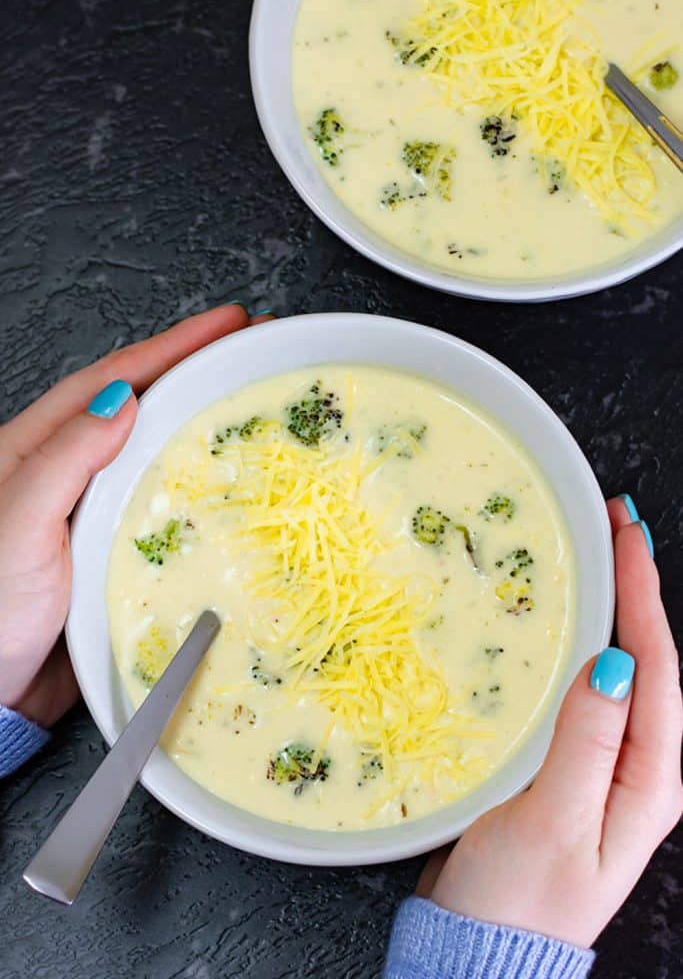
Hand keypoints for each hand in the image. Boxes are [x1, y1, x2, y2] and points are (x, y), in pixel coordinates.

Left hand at [0, 304, 270, 728]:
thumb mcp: (17, 524)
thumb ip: (66, 462)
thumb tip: (122, 401)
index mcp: (34, 452)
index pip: (112, 381)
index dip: (171, 348)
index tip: (226, 324)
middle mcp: (69, 475)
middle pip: (142, 407)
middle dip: (198, 373)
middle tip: (255, 352)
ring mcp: (96, 515)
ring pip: (161, 456)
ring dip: (206, 426)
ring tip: (256, 406)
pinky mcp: (116, 557)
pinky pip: (168, 512)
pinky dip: (203, 493)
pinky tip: (234, 490)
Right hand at [417, 497, 682, 947]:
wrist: (482, 946)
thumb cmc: (520, 898)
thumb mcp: (555, 820)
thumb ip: (586, 743)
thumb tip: (613, 663)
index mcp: (650, 778)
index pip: (657, 667)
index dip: (642, 595)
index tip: (625, 535)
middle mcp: (636, 765)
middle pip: (644, 659)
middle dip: (633, 588)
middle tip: (612, 526)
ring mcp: (601, 762)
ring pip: (611, 669)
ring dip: (605, 610)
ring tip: (591, 556)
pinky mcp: (565, 764)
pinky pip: (575, 689)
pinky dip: (571, 644)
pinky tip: (556, 623)